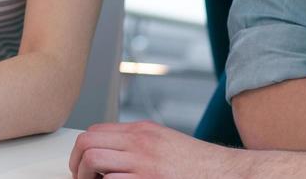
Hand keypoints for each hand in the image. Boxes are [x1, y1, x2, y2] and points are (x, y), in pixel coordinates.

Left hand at [68, 121, 237, 178]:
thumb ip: (139, 144)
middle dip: (77, 164)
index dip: (82, 150)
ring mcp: (144, 164)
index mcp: (143, 132)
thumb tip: (112, 155)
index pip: (95, 131)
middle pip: (87, 143)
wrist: (227, 175)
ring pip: (94, 161)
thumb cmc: (199, 165)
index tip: (82, 166)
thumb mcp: (165, 143)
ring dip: (87, 178)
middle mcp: (140, 144)